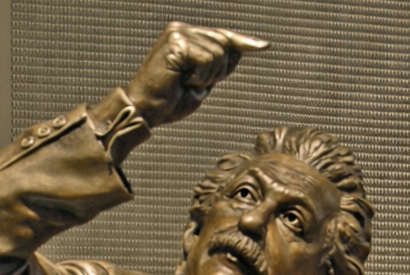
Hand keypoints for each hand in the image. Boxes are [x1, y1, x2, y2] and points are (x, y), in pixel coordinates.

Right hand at [125, 22, 268, 127]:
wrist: (145, 111)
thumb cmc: (167, 102)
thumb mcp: (201, 83)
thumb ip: (217, 67)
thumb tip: (238, 52)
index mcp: (186, 37)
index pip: (222, 36)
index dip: (244, 42)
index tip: (264, 46)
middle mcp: (182, 29)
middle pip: (224, 43)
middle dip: (219, 70)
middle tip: (194, 84)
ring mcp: (179, 33)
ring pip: (218, 53)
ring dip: (208, 76)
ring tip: (187, 83)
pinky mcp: (177, 42)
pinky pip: (207, 59)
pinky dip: (201, 76)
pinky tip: (184, 81)